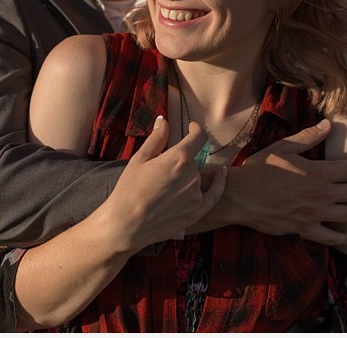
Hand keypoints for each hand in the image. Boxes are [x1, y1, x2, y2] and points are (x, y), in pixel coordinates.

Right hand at [98, 117, 226, 252]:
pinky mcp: (196, 212)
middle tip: (163, 167)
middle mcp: (192, 175)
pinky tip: (221, 173)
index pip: (198, 137)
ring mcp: (196, 195)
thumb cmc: (128, 190)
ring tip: (166, 183)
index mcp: (179, 158)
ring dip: (188, 174)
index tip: (191, 127)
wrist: (125, 225)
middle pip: (194, 159)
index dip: (195, 129)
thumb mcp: (139, 159)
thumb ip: (156, 138)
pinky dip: (219, 183)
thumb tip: (164, 121)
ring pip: (198, 176)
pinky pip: (214, 195)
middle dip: (182, 158)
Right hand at [223, 119, 346, 244]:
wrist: (239, 197)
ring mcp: (314, 214)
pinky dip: (344, 237)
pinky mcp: (304, 230)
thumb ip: (308, 137)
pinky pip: (330, 237)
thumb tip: (328, 123)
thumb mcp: (282, 147)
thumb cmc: (259, 169)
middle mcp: (320, 195)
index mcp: (317, 172)